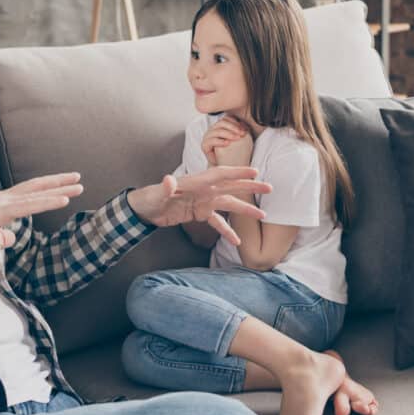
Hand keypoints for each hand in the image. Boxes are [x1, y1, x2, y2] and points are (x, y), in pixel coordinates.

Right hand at [0, 172, 83, 250]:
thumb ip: (3, 236)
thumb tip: (10, 237)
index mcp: (1, 203)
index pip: (29, 191)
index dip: (48, 186)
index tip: (67, 184)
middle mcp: (1, 198)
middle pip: (35, 187)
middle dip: (58, 182)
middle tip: (78, 178)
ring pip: (35, 195)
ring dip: (58, 191)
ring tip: (78, 189)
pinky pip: (28, 206)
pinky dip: (47, 202)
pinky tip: (63, 200)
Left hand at [127, 166, 271, 245]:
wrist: (145, 209)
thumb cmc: (151, 197)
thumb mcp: (158, 193)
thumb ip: (165, 187)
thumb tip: (168, 180)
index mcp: (197, 182)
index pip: (220, 175)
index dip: (237, 172)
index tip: (254, 172)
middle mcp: (204, 190)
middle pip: (231, 187)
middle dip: (249, 187)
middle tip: (269, 188)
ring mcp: (203, 202)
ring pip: (229, 204)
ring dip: (244, 210)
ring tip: (262, 216)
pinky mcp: (200, 214)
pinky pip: (217, 222)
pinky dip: (227, 231)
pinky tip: (237, 241)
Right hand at [212, 117, 253, 166]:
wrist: (225, 167)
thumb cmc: (233, 153)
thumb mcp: (238, 140)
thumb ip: (240, 131)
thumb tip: (245, 124)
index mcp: (220, 126)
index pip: (226, 119)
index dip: (235, 122)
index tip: (244, 129)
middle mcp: (213, 130)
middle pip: (221, 123)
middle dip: (233, 127)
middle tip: (241, 134)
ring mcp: (207, 137)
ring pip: (217, 130)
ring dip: (228, 133)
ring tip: (236, 138)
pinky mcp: (204, 145)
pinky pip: (211, 140)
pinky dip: (220, 141)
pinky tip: (227, 144)